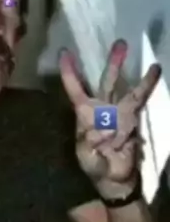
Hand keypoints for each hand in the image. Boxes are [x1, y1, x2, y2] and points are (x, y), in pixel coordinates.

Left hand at [59, 40, 160, 197]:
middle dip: (112, 63)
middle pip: (105, 81)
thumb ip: (89, 145)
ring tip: (134, 50)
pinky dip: (146, 85)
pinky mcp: (132, 118)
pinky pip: (138, 99)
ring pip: (123, 87)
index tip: (65, 52)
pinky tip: (154, 70)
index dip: (70, 72)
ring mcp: (118, 112)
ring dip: (128, 70)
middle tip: (120, 42)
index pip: (75, 90)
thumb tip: (101, 131)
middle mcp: (101, 108)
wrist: (114, 178)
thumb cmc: (95, 167)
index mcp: (85, 116)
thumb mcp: (86, 158)